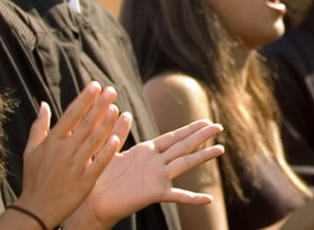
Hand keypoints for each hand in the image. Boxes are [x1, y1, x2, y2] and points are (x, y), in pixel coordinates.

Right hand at [17, 83, 127, 227]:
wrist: (37, 208)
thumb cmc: (34, 178)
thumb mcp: (31, 151)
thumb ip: (39, 126)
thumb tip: (44, 104)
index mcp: (51, 142)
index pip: (70, 115)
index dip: (84, 99)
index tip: (95, 86)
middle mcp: (63, 151)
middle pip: (84, 124)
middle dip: (99, 106)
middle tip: (111, 90)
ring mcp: (74, 166)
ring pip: (93, 141)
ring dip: (106, 124)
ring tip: (116, 108)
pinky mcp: (85, 181)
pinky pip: (99, 163)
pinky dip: (107, 151)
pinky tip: (118, 138)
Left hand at [66, 119, 225, 228]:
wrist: (92, 201)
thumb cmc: (98, 176)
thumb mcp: (109, 149)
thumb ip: (118, 132)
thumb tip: (124, 112)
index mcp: (146, 151)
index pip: (173, 137)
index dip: (190, 128)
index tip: (205, 120)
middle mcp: (156, 163)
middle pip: (183, 146)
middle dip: (201, 136)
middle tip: (219, 127)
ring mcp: (157, 178)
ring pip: (185, 164)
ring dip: (203, 157)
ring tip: (221, 149)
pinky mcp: (154, 194)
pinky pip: (177, 195)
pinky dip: (193, 198)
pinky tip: (208, 199)